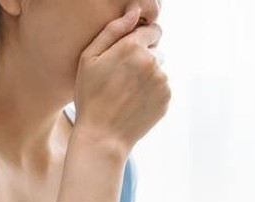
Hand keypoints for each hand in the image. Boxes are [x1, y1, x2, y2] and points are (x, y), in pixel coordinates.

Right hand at [73, 9, 170, 153]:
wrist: (103, 136)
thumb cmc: (90, 97)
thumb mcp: (88, 59)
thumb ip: (112, 31)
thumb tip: (134, 13)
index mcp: (134, 47)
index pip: (153, 30)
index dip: (141, 40)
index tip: (130, 53)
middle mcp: (153, 61)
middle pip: (157, 51)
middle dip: (144, 59)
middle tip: (123, 79)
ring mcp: (162, 81)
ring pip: (159, 71)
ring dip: (147, 77)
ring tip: (126, 94)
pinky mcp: (166, 99)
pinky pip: (162, 89)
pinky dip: (151, 94)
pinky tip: (133, 103)